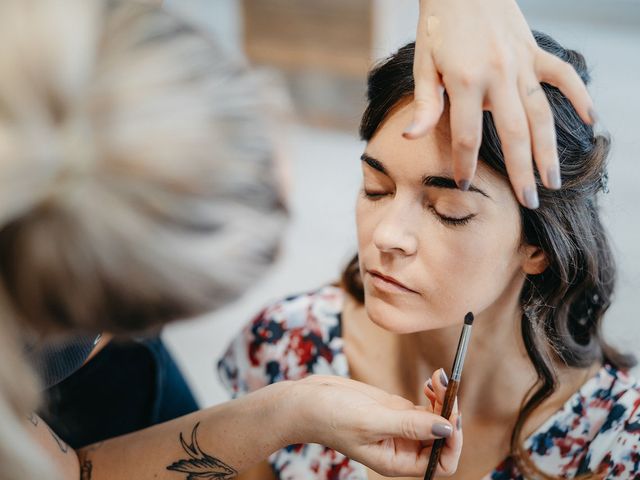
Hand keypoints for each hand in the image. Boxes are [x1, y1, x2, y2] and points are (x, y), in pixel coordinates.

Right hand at [291, 375, 461, 476]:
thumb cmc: (330, 416)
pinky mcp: (394, 409)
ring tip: (437, 377)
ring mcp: (399, 427)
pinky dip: (432, 393)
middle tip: (444, 385)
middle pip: (442, 438)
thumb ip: (409, 426)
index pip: (440, 462)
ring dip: (442, 399)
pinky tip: (429, 381)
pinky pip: (424, 406)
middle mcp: (402, 448)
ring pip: (436, 419)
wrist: (306, 401)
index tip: (451, 413)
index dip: (452, 441)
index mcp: (396, 461)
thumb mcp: (371, 421)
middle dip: (449, 412)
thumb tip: (447, 429)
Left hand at [408, 0, 594, 207]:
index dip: (465, 166)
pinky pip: (563, 76)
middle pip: (513, 134)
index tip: (465, 187)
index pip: (467, 136)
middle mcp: (498, 75)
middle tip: (528, 203)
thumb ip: (425, 104)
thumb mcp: (423, 63)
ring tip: (553, 180)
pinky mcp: (535, 51)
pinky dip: (579, 97)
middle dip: (520, 172)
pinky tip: (591, 122)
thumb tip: (411, 138)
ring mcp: (521, 63)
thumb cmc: (439, 25)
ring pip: (541, 114)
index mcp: (465, 81)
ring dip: (548, 150)